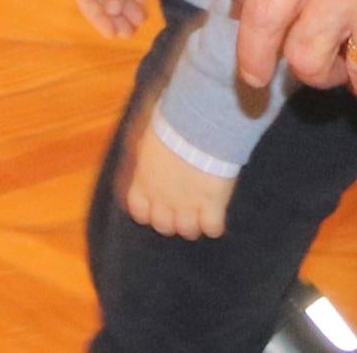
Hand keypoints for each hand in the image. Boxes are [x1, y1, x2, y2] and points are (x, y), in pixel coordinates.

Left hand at [118, 104, 237, 239]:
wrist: (197, 126)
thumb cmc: (170, 125)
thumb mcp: (149, 140)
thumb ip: (147, 157)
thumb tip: (147, 155)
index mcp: (144, 183)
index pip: (140, 211)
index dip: (149, 210)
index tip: (158, 203)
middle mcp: (163, 200)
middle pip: (164, 226)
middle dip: (172, 218)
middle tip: (183, 205)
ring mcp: (188, 206)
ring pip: (188, 231)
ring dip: (194, 222)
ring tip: (201, 209)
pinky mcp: (212, 206)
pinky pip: (212, 229)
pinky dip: (215, 224)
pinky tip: (216, 211)